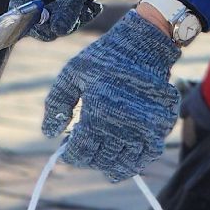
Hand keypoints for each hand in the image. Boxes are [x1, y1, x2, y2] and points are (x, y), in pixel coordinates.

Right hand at [9, 0, 123, 39]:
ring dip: (74, 21)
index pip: (19, 10)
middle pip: (36, 22)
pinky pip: (65, 21)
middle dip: (60, 23)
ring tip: (91, 6)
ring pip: (53, 24)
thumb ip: (68, 6)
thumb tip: (57, 31)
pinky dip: (80, 18)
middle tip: (81, 14)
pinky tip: (93, 6)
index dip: (30, 24)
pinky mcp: (61, 3)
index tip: (53, 28)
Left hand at [42, 10, 181, 181]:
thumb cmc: (104, 58)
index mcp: (97, 115)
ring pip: (124, 165)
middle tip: (86, 145)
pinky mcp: (160, 128)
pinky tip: (125, 154)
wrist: (143, 45)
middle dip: (89, 157)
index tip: (68, 147)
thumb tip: (49, 134)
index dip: (70, 154)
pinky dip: (135, 161)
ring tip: (103, 153)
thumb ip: (55, 104)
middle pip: (100, 161)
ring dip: (110, 163)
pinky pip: (147, 156)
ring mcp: (143, 129)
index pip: (80, 153)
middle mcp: (121, 127)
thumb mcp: (72, 74)